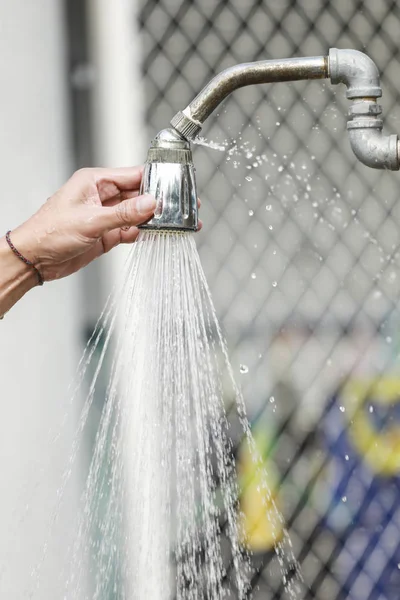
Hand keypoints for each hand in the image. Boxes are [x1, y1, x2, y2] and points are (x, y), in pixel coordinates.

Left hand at [10, 166, 156, 281]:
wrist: (35, 259)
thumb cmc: (48, 232)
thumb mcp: (90, 221)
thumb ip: (123, 213)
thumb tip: (149, 203)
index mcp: (93, 182)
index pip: (131, 175)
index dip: (152, 181)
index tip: (170, 188)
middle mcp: (100, 196)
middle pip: (136, 195)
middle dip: (153, 203)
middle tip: (173, 210)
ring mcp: (104, 216)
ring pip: (135, 214)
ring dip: (148, 220)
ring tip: (165, 224)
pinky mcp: (105, 234)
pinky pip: (128, 230)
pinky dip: (138, 233)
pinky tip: (147, 235)